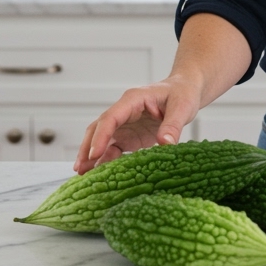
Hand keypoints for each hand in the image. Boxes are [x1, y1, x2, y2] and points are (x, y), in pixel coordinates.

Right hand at [73, 75, 201, 174]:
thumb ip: (173, 125)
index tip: (94, 154)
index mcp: (133, 99)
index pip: (111, 117)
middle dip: (88, 148)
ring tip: (83, 175)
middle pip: (99, 128)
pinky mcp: (130, 135)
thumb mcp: (182, 107)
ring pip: (103, 139)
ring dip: (93, 156)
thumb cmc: (182, 93)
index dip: (101, 136)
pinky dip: (107, 160)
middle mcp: (125, 111)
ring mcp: (126, 124)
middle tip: (80, 169)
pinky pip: (114, 148)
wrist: (185, 90)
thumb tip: (164, 143)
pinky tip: (101, 173)